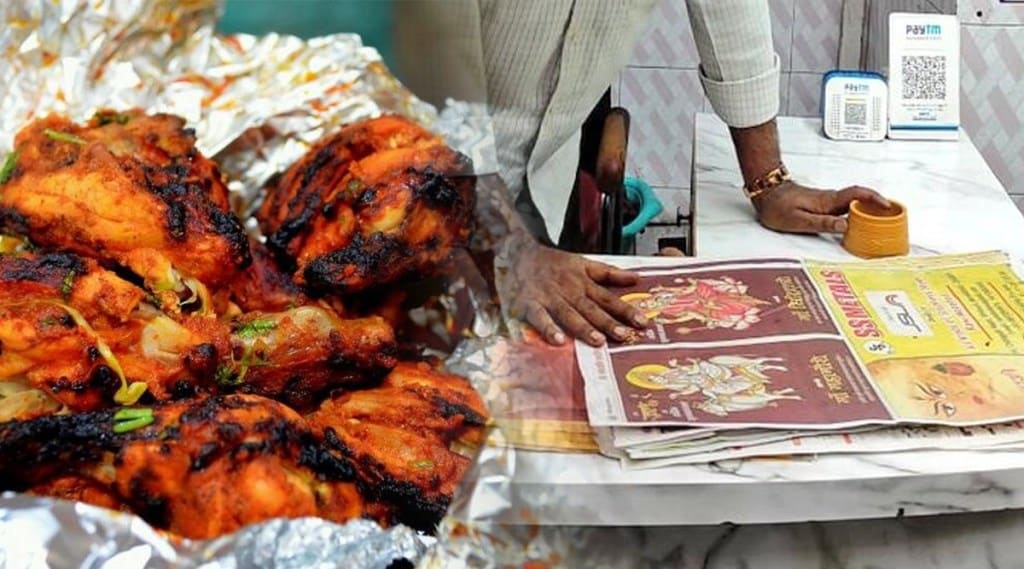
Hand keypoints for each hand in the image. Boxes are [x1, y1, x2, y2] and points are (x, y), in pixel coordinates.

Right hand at [508, 240, 645, 346]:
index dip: (626, 310)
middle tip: (624, 336)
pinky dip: (549, 329)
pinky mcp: (530, 304)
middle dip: (608, 322)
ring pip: (569, 314)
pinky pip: (540, 318)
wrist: (517, 251)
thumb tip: (636, 279)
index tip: (642, 322)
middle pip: (591, 308)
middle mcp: (569, 290)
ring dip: (583, 328)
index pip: (608, 298)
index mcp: (583, 282)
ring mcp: (549, 297)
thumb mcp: (583, 262)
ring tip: (597, 341)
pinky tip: (558, 340)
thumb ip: (609, 273)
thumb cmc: (552, 262)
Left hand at [753, 181, 888, 233]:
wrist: (765, 193)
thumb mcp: (797, 220)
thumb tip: (845, 226)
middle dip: (877, 205)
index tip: (889, 206)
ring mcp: (827, 201)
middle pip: (860, 199)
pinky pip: (844, 207)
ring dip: (867, 209)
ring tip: (879, 222)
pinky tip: (856, 223)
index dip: (875, 198)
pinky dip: (854, 212)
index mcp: (827, 202)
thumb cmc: (777, 207)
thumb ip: (821, 223)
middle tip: (891, 217)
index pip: (857, 194)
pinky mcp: (822, 205)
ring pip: (853, 203)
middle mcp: (830, 199)